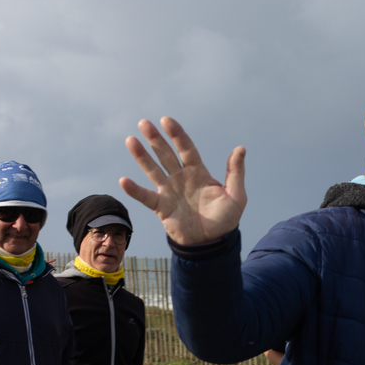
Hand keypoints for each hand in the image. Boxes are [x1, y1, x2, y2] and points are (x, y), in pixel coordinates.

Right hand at [120, 117, 245, 244]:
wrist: (212, 244)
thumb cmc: (225, 219)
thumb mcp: (236, 195)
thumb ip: (235, 172)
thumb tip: (240, 148)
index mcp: (198, 172)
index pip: (186, 148)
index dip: (177, 135)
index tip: (166, 121)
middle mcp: (181, 178)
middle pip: (165, 154)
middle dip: (155, 139)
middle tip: (144, 123)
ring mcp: (169, 191)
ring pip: (153, 170)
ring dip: (141, 156)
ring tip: (131, 141)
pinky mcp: (161, 207)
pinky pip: (145, 196)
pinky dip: (134, 190)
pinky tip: (124, 180)